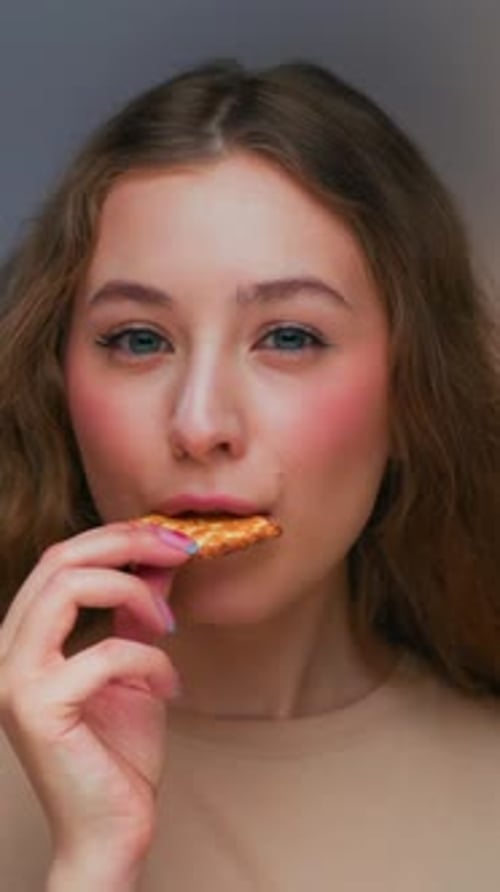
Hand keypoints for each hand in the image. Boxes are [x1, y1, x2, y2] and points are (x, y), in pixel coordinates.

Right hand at [0, 521, 193, 883]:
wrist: (113, 830)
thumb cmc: (121, 752)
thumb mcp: (135, 663)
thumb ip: (137, 611)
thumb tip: (160, 555)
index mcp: (26, 639)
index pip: (60, 560)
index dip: (118, 536)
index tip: (173, 537)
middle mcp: (6, 653)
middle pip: (59, 560)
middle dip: (128, 543)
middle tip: (182, 550)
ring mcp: (13, 680)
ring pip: (68, 587)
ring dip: (134, 593)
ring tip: (169, 625)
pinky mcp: (35, 709)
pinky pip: (103, 653)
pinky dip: (150, 660)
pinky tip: (169, 687)